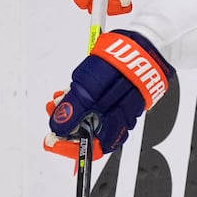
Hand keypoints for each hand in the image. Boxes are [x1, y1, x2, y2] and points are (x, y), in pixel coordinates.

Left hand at [45, 31, 171, 158]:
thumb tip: (58, 126)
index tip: (52, 140)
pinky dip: (85, 100)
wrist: (144, 47)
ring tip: (62, 96)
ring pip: (92, 119)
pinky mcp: (123, 98)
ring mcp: (123, 110)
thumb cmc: (122, 66)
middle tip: (53, 110)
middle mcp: (120, 122)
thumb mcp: (89, 88)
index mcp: (114, 125)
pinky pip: (100, 106)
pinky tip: (77, 89)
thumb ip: (73, 109)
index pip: (91, 149)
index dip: (69, 147)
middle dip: (66, 123)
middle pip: (89, 135)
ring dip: (73, 110)